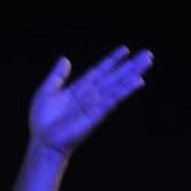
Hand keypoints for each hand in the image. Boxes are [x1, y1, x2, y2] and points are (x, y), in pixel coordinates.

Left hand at [29, 46, 152, 155]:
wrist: (44, 141)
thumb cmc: (43, 121)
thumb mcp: (46, 91)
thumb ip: (57, 76)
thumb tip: (65, 58)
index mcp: (80, 88)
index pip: (99, 71)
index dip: (112, 60)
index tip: (125, 49)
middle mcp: (91, 95)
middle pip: (114, 77)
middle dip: (130, 65)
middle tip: (147, 54)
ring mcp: (95, 104)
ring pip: (117, 85)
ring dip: (133, 74)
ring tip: (147, 63)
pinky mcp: (97, 114)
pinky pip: (113, 99)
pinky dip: (125, 90)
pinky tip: (137, 82)